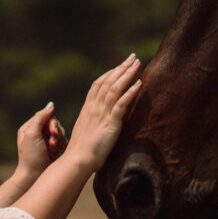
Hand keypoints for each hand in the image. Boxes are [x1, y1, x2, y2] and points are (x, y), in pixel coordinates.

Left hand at [15, 103, 64, 181]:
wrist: (34, 177)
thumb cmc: (31, 157)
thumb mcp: (32, 134)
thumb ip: (40, 117)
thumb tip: (51, 105)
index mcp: (29, 128)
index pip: (45, 116)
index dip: (51, 123)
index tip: (51, 132)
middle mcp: (38, 133)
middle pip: (54, 123)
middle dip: (55, 133)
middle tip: (52, 143)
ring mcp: (46, 141)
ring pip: (60, 132)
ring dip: (58, 141)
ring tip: (52, 150)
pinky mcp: (54, 148)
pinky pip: (63, 140)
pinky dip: (61, 145)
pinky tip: (56, 153)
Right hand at [62, 54, 141, 172]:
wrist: (77, 161)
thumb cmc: (80, 153)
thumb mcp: (86, 133)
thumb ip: (91, 125)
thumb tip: (97, 125)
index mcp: (88, 109)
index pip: (98, 85)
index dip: (109, 74)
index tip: (119, 66)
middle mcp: (94, 108)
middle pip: (108, 82)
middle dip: (121, 68)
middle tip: (133, 57)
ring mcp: (102, 114)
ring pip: (115, 88)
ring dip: (127, 74)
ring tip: (138, 63)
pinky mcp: (111, 123)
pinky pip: (122, 104)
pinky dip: (131, 92)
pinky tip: (139, 83)